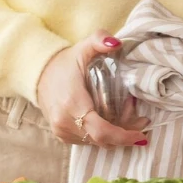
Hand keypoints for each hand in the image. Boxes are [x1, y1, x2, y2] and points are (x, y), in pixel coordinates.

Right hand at [36, 29, 149, 146]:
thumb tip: (117, 43)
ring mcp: (62, 131)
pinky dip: (103, 134)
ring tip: (130, 114)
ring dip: (115, 133)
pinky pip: (88, 140)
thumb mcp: (83, 47)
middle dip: (125, 133)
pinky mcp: (62, 135)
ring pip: (96, 142)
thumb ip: (100, 40)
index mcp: (73, 104)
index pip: (101, 131)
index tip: (142, 135)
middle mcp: (65, 123)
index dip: (123, 136)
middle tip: (142, 121)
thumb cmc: (65, 62)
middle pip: (103, 139)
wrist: (39, 74)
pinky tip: (113, 119)